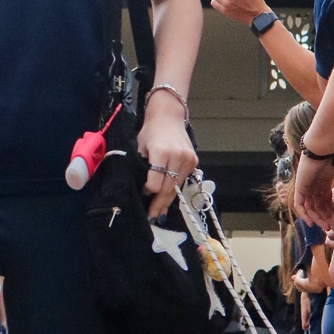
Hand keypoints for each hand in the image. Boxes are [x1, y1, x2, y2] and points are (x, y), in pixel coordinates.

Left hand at [137, 93, 196, 220]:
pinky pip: (183, 180)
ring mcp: (188, 159)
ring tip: (160, 213)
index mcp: (161, 152)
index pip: (155, 182)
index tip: (142, 196)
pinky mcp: (194, 161)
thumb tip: (141, 190)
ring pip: (177, 187)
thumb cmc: (150, 132)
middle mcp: (177, 156)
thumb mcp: (140, 147)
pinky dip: (175, 189)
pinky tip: (169, 199)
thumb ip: (141, 167)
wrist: (168, 117)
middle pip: (167, 188)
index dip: (148, 192)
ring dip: (168, 200)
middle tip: (152, 216)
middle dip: (159, 203)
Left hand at [293, 150, 333, 229]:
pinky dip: (304, 214)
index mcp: (323, 184)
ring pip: (311, 208)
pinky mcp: (300, 188)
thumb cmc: (333, 158)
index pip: (326, 202)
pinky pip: (300, 205)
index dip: (332, 213)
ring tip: (327, 227)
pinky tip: (310, 223)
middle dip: (327, 218)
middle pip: (319, 207)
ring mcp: (306, 188)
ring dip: (318, 218)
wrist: (322, 150)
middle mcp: (314, 187)